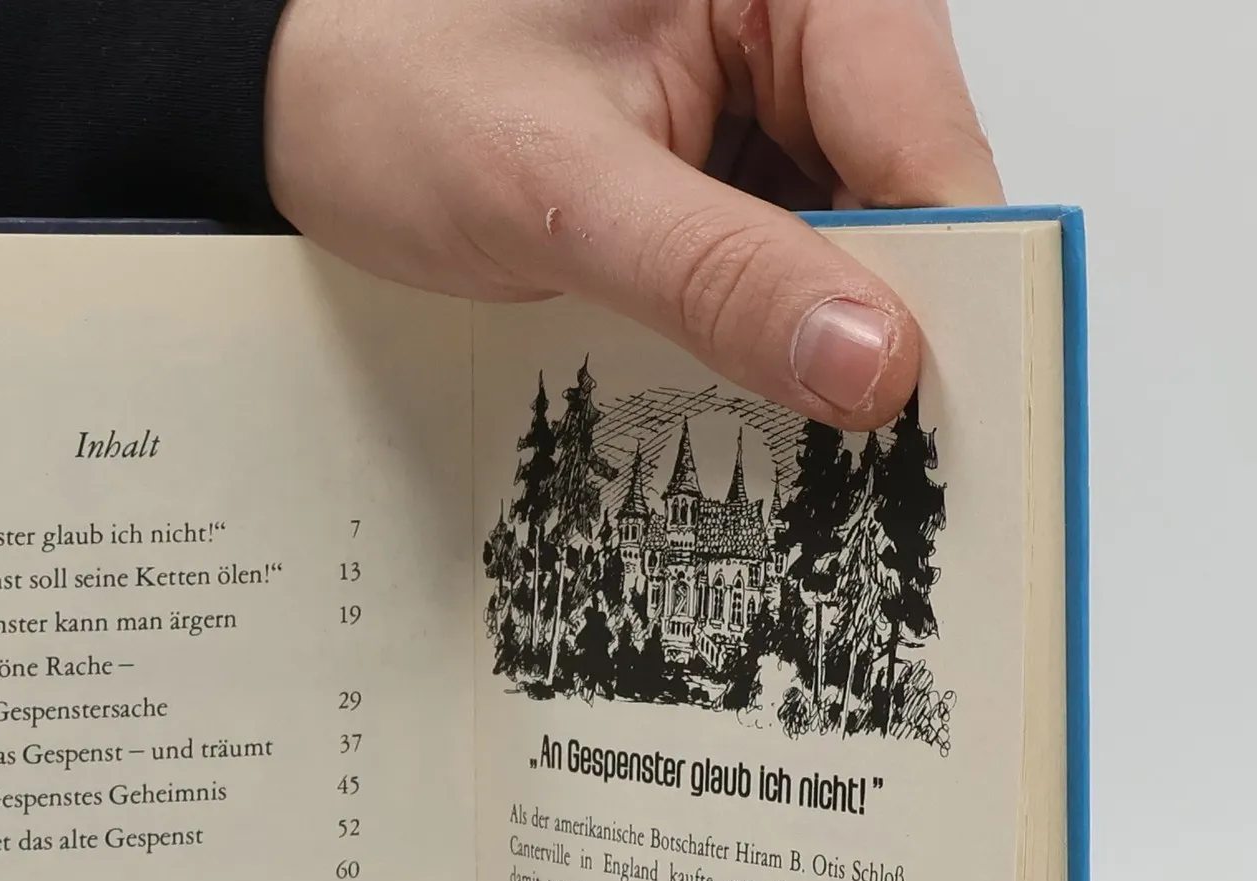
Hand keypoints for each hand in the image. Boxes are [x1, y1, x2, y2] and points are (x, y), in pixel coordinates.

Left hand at [266, 0, 1001, 427]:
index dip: (949, 284)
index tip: (941, 417)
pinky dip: (769, 331)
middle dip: (880, 324)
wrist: (306, 108)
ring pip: (852, 240)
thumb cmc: (398, 93)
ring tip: (793, 443)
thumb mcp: (558, 192)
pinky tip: (746, 395)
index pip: (925, 135)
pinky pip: (784, 257)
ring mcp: (766, 94)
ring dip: (821, 341)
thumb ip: (716, 274)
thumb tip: (868, 360)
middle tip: (859, 461)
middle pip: (906, 193)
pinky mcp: (727, 161)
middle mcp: (798, 21)